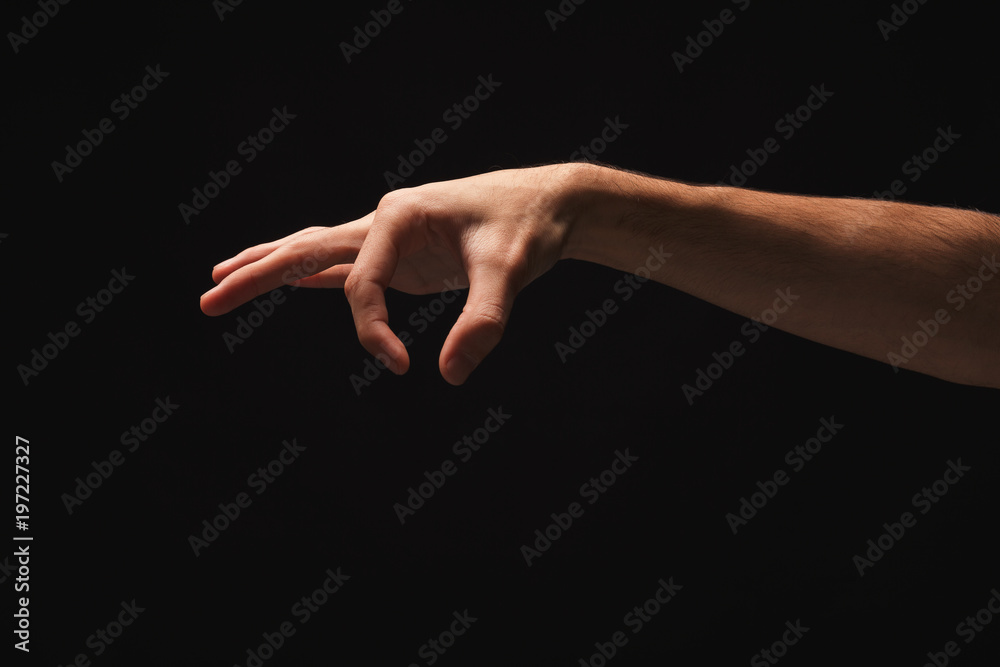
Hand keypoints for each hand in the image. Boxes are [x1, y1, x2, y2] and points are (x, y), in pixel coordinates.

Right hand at [200, 163, 586, 384]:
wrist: (547, 205)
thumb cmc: (527, 227)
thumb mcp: (511, 271)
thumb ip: (483, 322)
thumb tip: (451, 375)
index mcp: (398, 216)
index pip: (361, 285)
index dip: (373, 332)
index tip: (401, 366)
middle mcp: (383, 221)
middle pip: (304, 249)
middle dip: (256, 276)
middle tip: (208, 298)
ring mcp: (388, 237)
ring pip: (314, 252)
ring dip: (270, 268)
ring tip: (222, 278)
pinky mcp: (400, 254)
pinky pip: (342, 265)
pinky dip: (309, 273)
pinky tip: (289, 281)